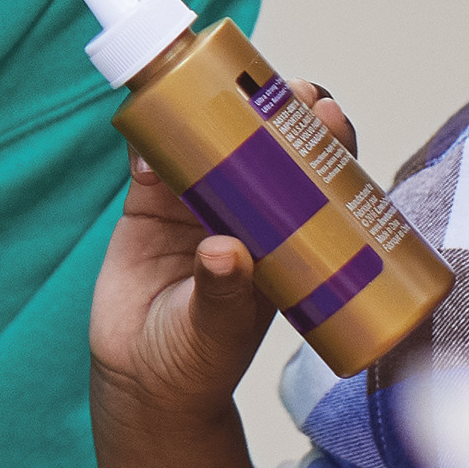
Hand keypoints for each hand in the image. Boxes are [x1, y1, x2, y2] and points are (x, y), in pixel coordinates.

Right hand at [87, 92, 344, 424]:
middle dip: (276, 108)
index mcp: (283, 239)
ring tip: (213, 88)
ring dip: (212, 107)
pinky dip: (149, 139)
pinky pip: (151, 157)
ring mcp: (197, 203)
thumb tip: (224, 252)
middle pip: (267, 143)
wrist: (139, 379)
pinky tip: (150, 135)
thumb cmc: (196, 362)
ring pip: (210, 138)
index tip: (329, 116)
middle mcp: (246, 211)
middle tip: (285, 89)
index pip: (314, 179)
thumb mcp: (217, 331)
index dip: (325, 142)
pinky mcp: (150, 203)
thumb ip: (222, 294)